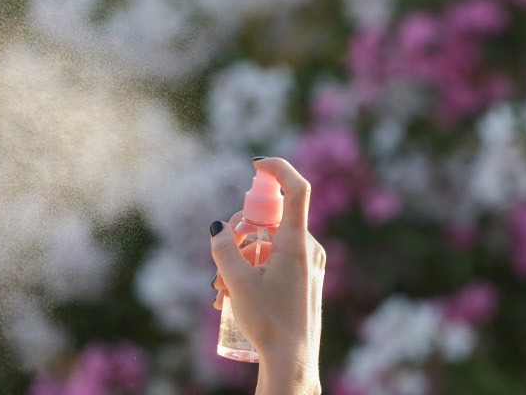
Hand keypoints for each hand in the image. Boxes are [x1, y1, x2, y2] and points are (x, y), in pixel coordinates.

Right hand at [210, 157, 323, 393]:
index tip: (256, 164)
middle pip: (269, 220)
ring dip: (239, 259)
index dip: (278, 169)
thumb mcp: (237, 282)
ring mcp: (308, 264)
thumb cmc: (268, 321)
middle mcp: (307, 248)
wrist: (292, 360)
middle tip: (219, 255)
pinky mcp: (304, 279)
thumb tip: (218, 227)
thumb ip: (223, 249)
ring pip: (267, 244)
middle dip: (237, 234)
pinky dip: (251, 270)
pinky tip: (230, 297)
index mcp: (295, 243)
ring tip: (218, 289)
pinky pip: (275, 261)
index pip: (296, 190)